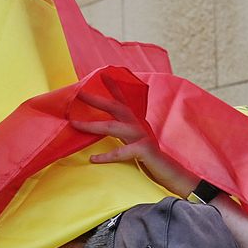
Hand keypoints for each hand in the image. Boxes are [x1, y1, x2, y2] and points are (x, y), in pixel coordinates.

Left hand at [73, 91, 198, 196]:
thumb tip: (106, 130)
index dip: (114, 87)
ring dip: (93, 125)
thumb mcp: (137, 141)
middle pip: (116, 108)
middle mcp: (138, 126)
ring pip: (113, 127)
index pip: (123, 101)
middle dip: (97, 100)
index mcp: (136, 122)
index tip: (103, 74)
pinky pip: (121, 152)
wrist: (171, 173)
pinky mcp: (143, 151)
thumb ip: (124, 134)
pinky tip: (93, 158)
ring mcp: (141, 137)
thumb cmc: (151, 159)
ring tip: (76, 124)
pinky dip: (106, 156)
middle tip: (81, 93)